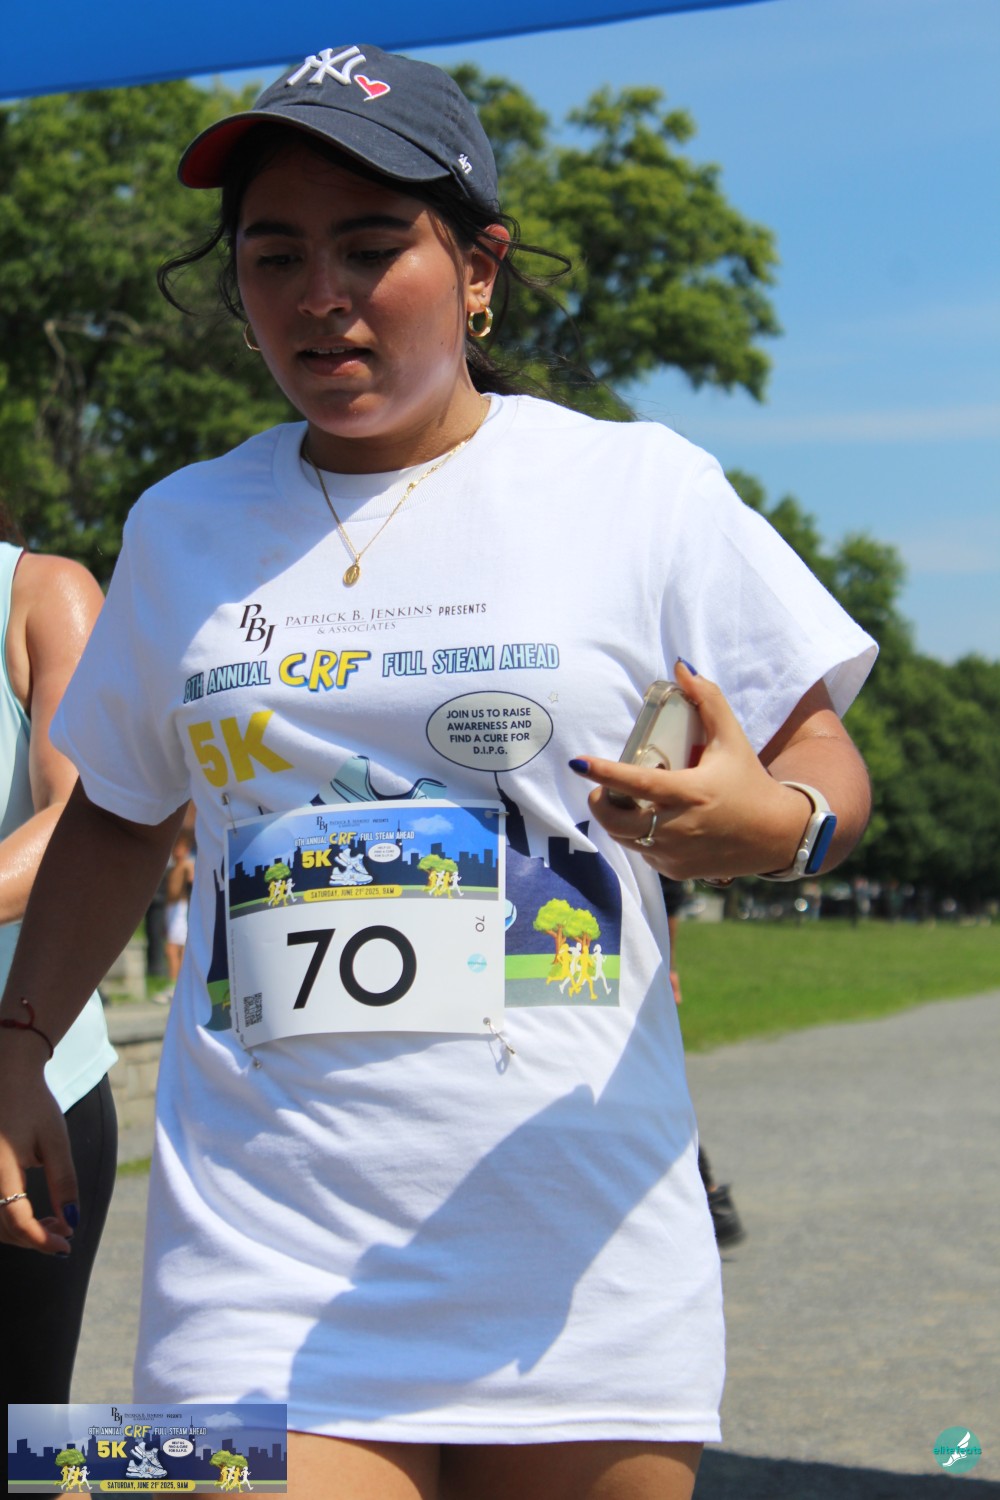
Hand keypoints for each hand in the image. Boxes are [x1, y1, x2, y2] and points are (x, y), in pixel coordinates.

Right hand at [0, 1053, 77, 1254]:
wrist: (6, 1077)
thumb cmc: (34, 1104)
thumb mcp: (55, 1140)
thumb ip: (63, 1181)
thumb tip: (72, 1220)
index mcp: (0, 1167)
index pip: (16, 1219)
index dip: (40, 1239)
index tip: (66, 1246)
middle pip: (3, 1227)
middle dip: (35, 1239)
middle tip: (66, 1233)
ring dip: (23, 1233)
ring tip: (56, 1223)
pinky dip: (11, 1220)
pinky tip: (35, 1216)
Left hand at [571, 660, 811, 881]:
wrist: (778, 835)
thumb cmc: (750, 782)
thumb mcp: (732, 738)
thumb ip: (708, 700)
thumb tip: (682, 667)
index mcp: (690, 792)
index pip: (637, 784)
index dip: (604, 773)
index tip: (579, 763)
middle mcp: (679, 828)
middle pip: (617, 821)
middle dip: (600, 803)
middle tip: (601, 788)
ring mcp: (676, 854)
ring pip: (626, 840)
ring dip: (617, 821)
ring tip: (624, 802)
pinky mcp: (678, 871)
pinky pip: (644, 854)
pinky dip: (639, 839)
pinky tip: (651, 824)